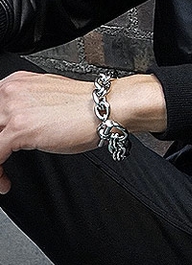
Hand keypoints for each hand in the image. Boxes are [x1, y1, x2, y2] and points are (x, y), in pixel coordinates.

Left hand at [0, 71, 96, 193]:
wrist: (108, 108)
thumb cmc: (87, 107)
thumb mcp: (48, 99)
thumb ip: (27, 106)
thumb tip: (19, 123)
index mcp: (17, 83)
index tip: (1, 146)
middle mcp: (12, 92)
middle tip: (2, 160)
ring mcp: (14, 109)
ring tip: (1, 174)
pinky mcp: (19, 129)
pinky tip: (4, 181)